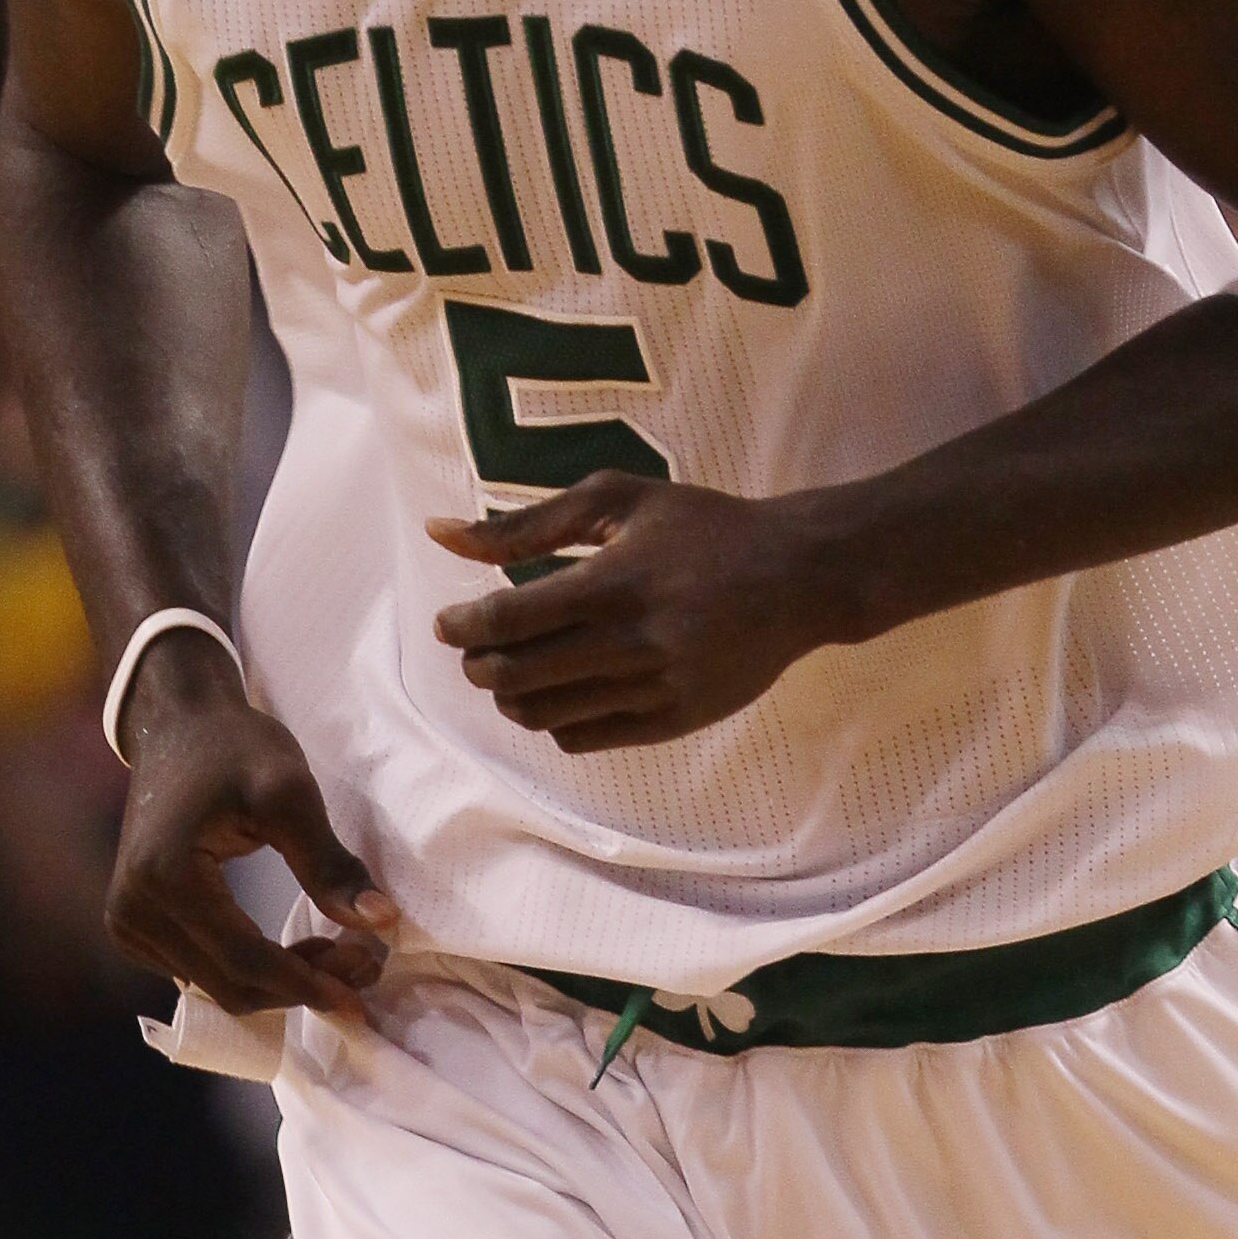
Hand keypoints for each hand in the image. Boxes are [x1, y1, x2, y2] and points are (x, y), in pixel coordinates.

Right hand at [106, 638, 396, 1018]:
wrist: (178, 726)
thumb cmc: (234, 748)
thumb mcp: (290, 794)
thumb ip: (329, 863)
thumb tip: (381, 922)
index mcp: (164, 879)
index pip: (244, 960)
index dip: (308, 983)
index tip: (364, 987)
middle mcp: (132, 913)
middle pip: (230, 985)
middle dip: (301, 987)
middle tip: (365, 965)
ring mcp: (126, 924)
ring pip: (217, 987)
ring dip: (282, 984)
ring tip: (342, 954)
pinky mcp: (134, 928)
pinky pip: (202, 972)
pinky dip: (253, 971)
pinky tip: (299, 951)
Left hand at [431, 477, 838, 749]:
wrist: (798, 577)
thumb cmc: (704, 527)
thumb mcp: (618, 501)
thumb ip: (525, 522)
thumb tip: (439, 532)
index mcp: (614, 581)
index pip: (507, 620)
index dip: (463, 626)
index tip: (450, 622)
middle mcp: (633, 641)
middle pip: (515, 675)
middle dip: (477, 665)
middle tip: (477, 648)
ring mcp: (655, 687)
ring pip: (543, 714)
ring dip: (510, 697)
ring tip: (515, 671)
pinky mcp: (674, 719)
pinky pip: (585, 737)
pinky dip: (554, 719)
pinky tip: (562, 690)